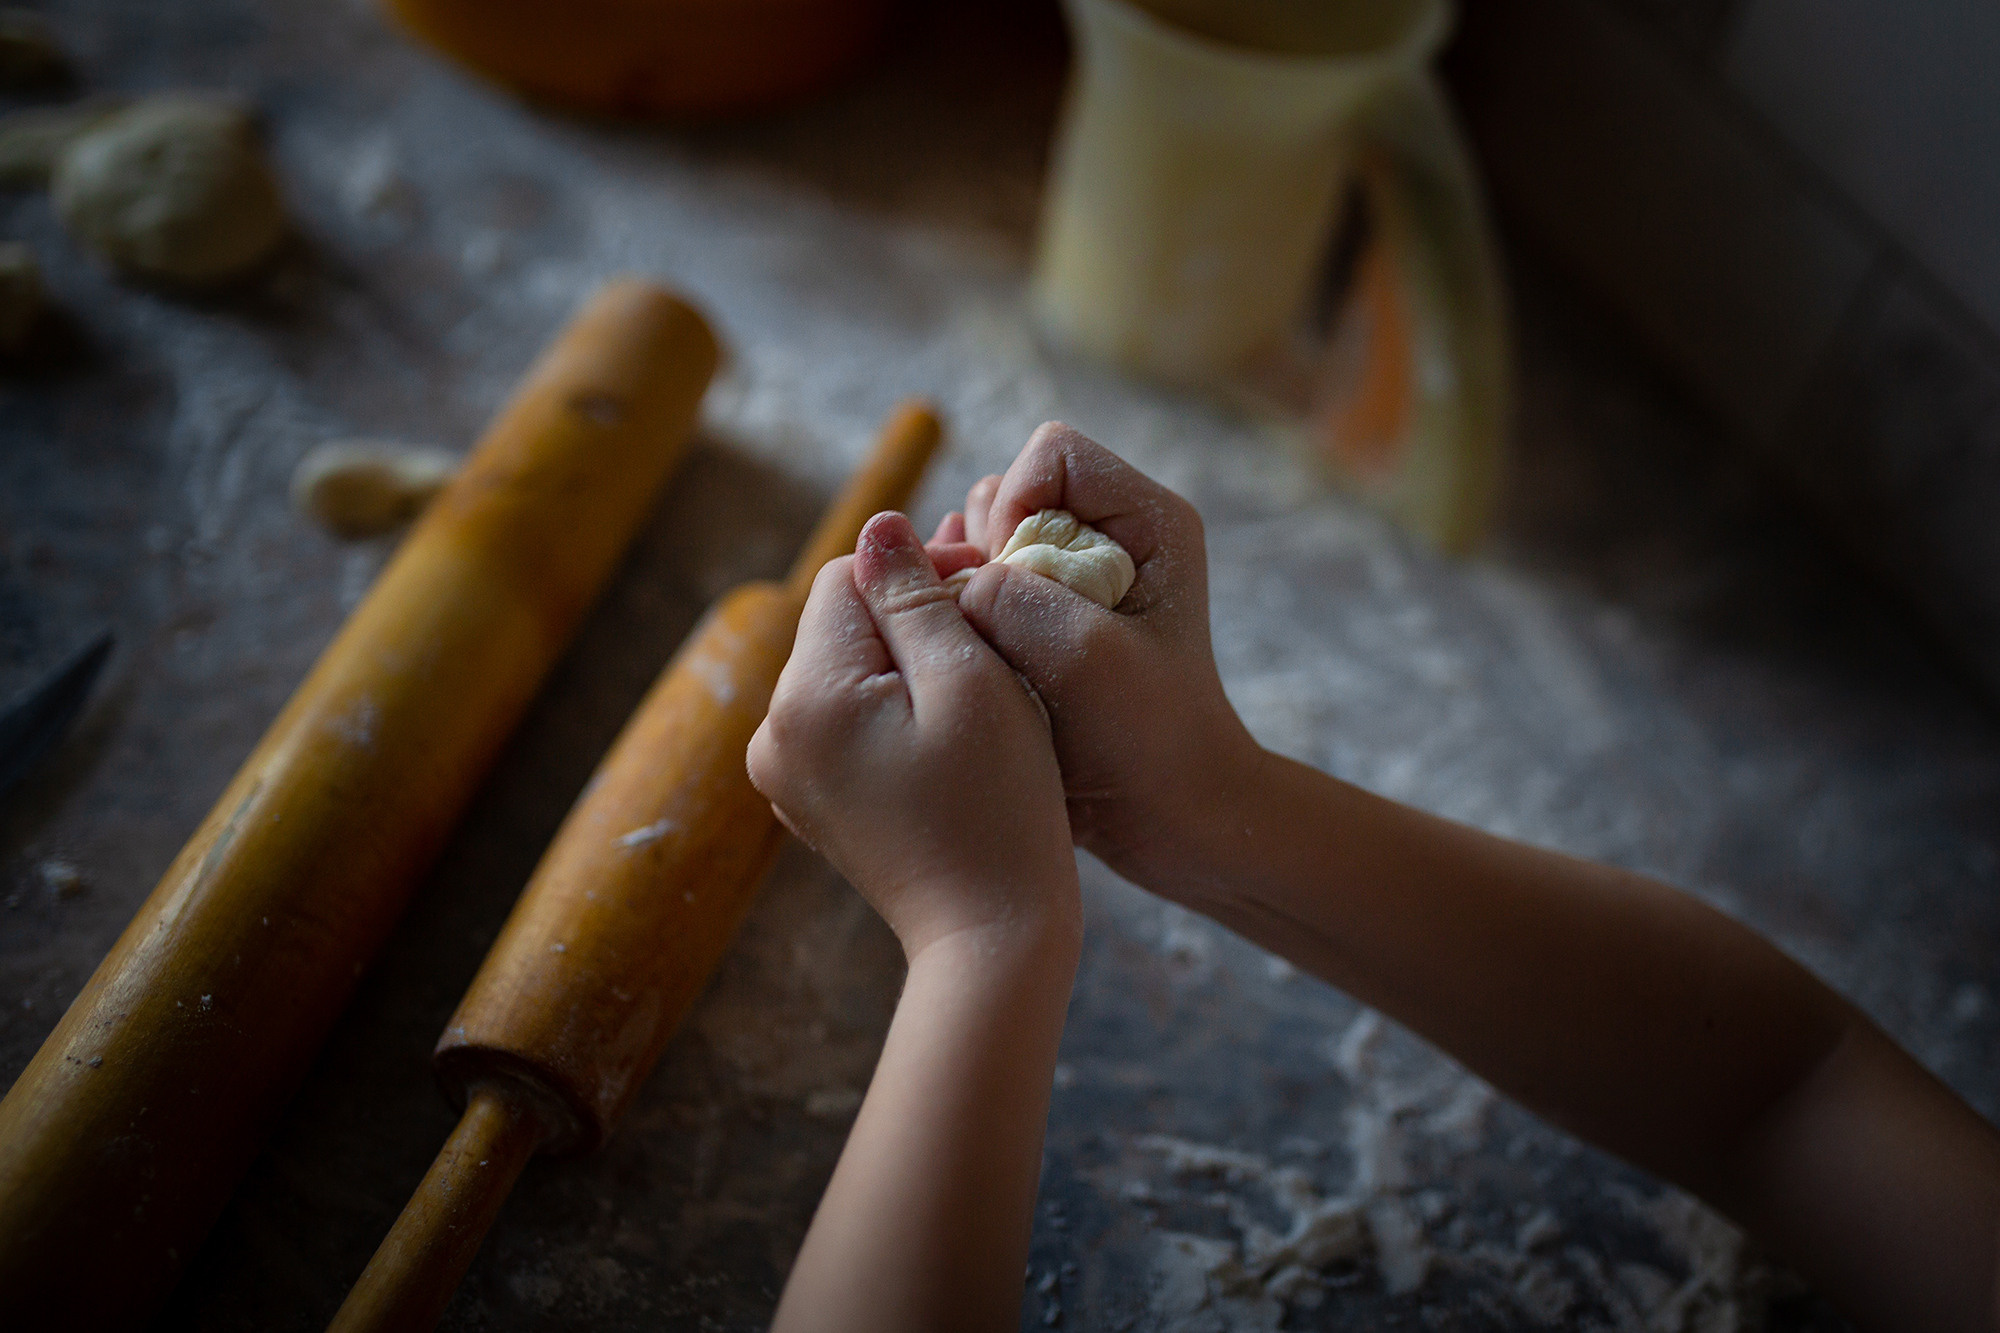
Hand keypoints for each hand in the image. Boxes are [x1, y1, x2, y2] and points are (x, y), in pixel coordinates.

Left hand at [748, 511, 1078, 957]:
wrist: (991, 935)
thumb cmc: (997, 806)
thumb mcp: (968, 682)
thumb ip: (914, 595)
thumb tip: (878, 527)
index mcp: (804, 696)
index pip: (850, 576)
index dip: (922, 572)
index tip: (988, 599)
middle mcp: (773, 732)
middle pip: (843, 622)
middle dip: (912, 619)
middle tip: (993, 647)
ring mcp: (786, 772)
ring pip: (848, 670)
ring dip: (908, 666)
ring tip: (977, 697)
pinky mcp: (812, 799)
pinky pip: (848, 721)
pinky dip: (894, 714)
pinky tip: (947, 742)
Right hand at [944, 422, 1260, 900]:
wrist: (1172, 820)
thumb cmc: (1150, 742)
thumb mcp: (1084, 661)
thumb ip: (1012, 596)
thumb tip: (938, 565)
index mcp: (1150, 521)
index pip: (1052, 454)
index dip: (1017, 507)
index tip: (1015, 586)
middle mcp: (1114, 537)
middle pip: (1008, 495)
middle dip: (985, 554)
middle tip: (1002, 629)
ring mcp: (1078, 579)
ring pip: (984, 544)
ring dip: (970, 592)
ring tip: (994, 654)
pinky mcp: (1048, 621)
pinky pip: (979, 591)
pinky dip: (966, 621)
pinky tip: (979, 665)